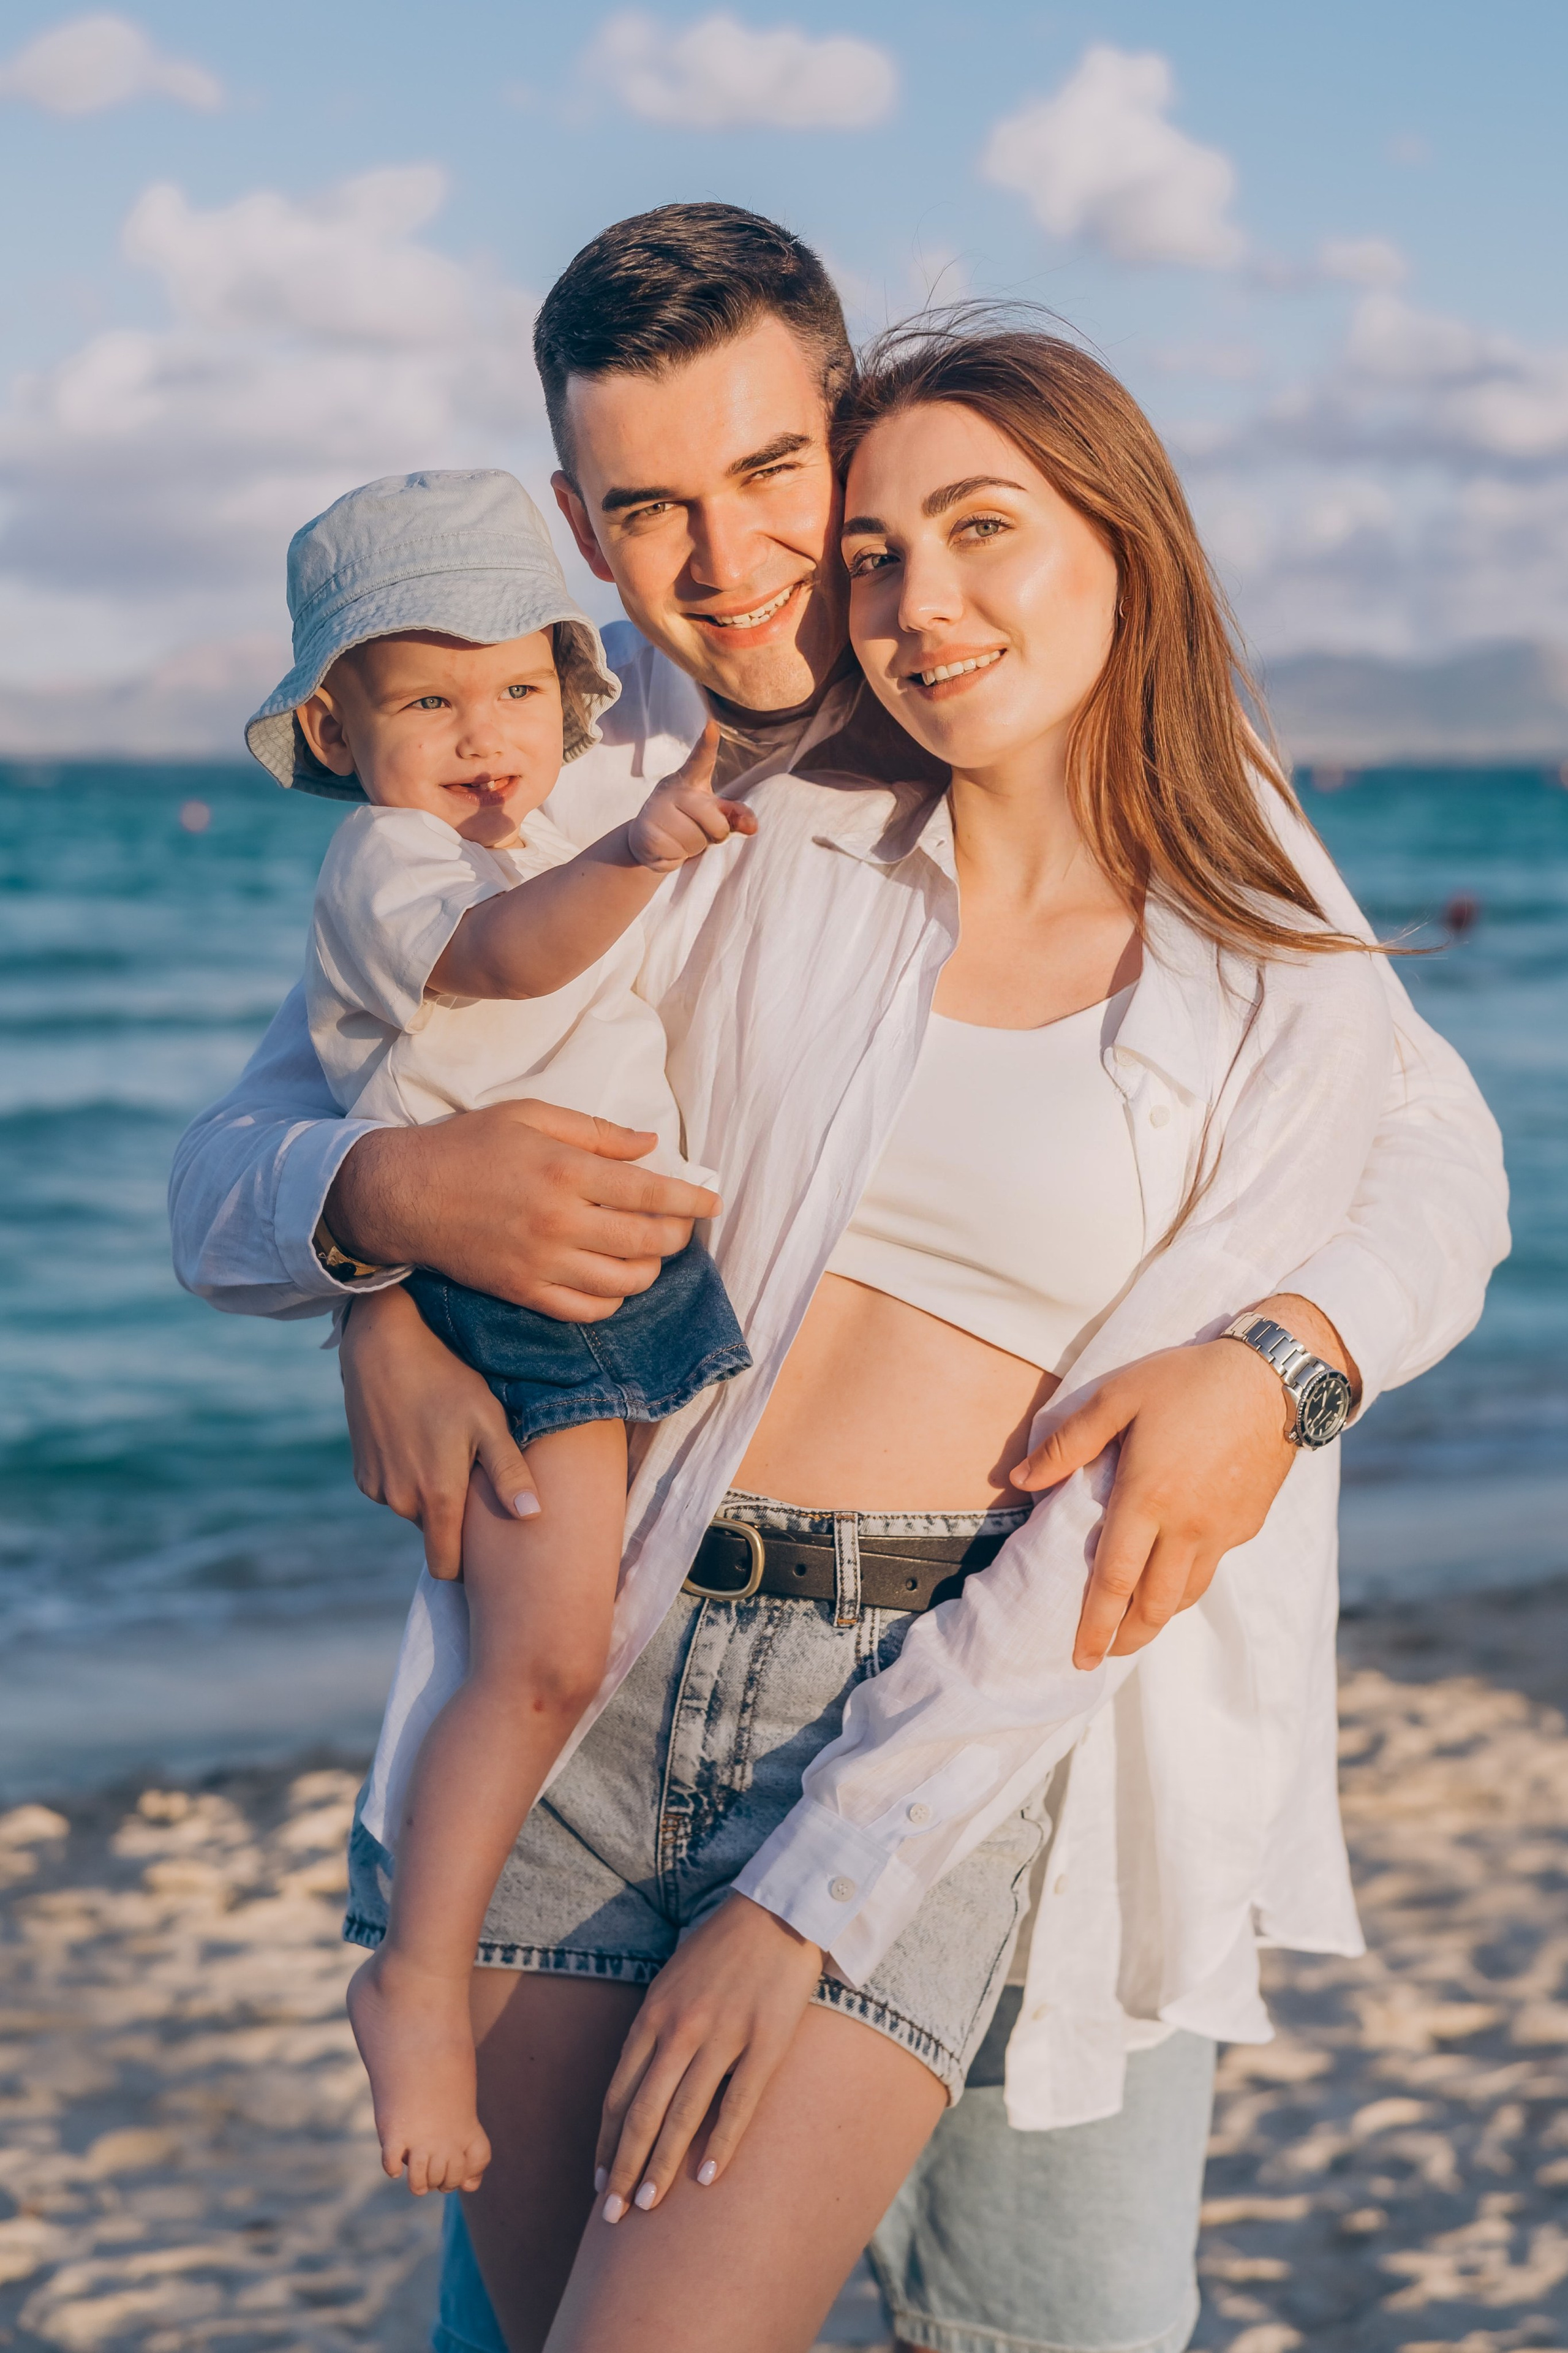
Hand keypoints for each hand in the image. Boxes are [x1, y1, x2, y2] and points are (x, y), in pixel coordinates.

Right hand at [325, 1097, 716, 1315]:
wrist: (404, 1195)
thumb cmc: (467, 1146)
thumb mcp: (530, 1116)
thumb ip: (596, 1133)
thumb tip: (651, 1146)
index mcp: (565, 1171)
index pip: (650, 1193)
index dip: (690, 1200)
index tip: (712, 1203)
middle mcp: (560, 1222)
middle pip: (647, 1241)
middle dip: (677, 1236)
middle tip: (681, 1227)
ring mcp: (542, 1263)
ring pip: (625, 1283)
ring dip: (650, 1269)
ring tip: (649, 1252)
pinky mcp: (524, 1293)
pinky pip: (588, 1311)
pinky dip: (613, 1300)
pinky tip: (615, 1282)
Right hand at [339, 1282, 537, 1577]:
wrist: (384, 1347)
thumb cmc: (447, 1380)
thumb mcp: (488, 1421)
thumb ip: (508, 1472)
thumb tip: (532, 1516)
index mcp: (436, 1497)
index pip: (446, 1565)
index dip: (466, 1565)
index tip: (486, 1552)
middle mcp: (400, 1501)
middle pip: (434, 1534)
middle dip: (454, 1520)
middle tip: (474, 1479)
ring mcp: (377, 1487)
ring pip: (413, 1510)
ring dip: (431, 1494)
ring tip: (448, 1452)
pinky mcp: (362, 1470)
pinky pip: (393, 1490)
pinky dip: (408, 1477)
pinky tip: (422, 1441)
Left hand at [594, 1895, 821, 2218]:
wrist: (777, 1911)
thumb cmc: (721, 1948)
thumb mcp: (671, 1983)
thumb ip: (653, 2030)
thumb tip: (635, 2082)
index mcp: (653, 2016)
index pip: (619, 2094)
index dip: (606, 2143)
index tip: (597, 2181)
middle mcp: (680, 2029)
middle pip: (643, 2113)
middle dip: (623, 2168)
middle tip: (612, 2216)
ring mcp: (723, 2035)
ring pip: (683, 2114)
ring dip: (663, 2165)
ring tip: (648, 2206)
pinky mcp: (765, 2041)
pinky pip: (738, 2101)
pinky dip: (721, 2143)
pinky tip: (708, 2178)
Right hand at [627, 720, 757, 873]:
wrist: (648, 843)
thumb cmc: (687, 822)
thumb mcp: (714, 815)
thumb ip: (735, 816)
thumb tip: (753, 827)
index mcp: (691, 779)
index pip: (701, 759)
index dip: (708, 743)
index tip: (711, 725)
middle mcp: (673, 788)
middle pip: (716, 822)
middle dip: (714, 835)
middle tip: (697, 830)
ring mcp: (657, 809)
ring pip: (698, 839)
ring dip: (695, 847)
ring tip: (681, 838)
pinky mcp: (647, 831)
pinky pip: (679, 851)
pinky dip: (678, 856)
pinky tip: (668, 846)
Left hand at [1013, 1294, 1357, 1670]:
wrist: (1276, 1377)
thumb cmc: (1188, 1381)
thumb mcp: (1118, 1396)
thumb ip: (1067, 1443)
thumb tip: (1019, 1479)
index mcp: (1148, 1498)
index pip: (1114, 1581)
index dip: (1095, 1624)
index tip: (1079, 1655)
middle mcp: (1187, 1527)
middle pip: (1154, 1605)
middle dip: (1126, 1637)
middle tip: (1103, 1655)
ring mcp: (1222, 1530)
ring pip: (1186, 1594)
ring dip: (1157, 1618)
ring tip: (1134, 1626)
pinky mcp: (1247, 1524)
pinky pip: (1211, 1566)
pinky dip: (1186, 1584)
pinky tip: (1172, 1575)